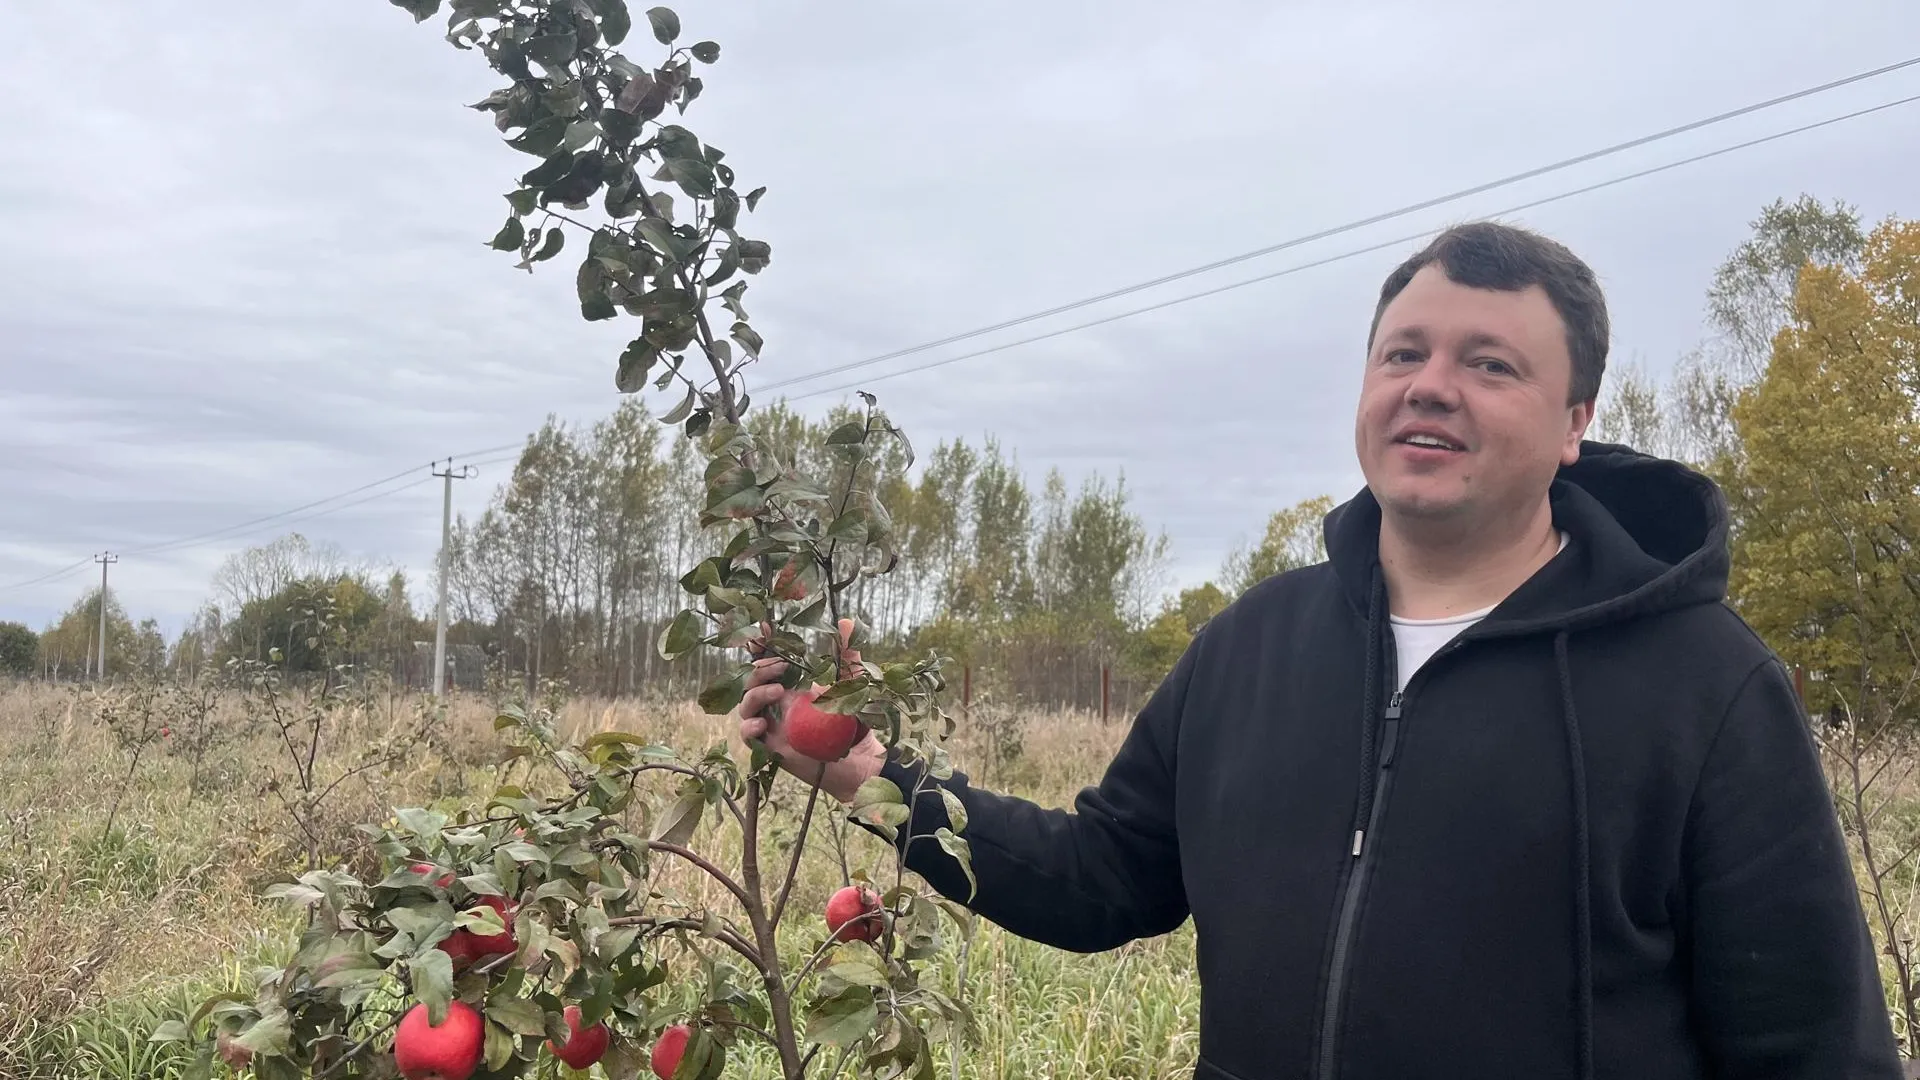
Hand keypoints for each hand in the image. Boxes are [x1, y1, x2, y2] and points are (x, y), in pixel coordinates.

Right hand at [736, 617, 885, 803]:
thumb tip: (847, 621)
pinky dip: (748, 728)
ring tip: (778, 691)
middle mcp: (779, 705)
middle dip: (760, 669)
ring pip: (746, 705)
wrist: (860, 763)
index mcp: (794, 688)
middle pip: (753, 681)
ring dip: (755, 694)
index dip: (761, 647)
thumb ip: (848, 656)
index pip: (770, 663)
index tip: (762, 630)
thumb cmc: (856, 724)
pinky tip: (761, 724)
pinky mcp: (772, 748)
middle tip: (780, 666)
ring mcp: (774, 725)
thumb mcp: (852, 686)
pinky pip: (749, 737)